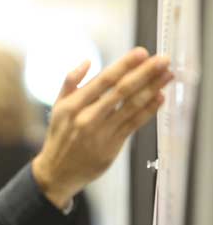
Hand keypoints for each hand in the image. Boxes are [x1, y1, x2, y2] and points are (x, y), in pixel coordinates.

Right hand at [32, 47, 173, 208]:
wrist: (57, 172)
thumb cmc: (59, 137)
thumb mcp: (57, 107)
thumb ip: (70, 82)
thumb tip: (87, 62)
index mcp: (72, 105)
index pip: (103, 80)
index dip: (124, 65)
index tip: (141, 52)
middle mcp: (87, 118)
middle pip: (121, 91)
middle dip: (145, 73)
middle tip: (162, 60)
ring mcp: (101, 133)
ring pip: (131, 107)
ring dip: (152, 89)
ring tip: (167, 75)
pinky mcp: (112, 146)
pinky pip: (134, 124)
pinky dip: (148, 110)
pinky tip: (159, 97)